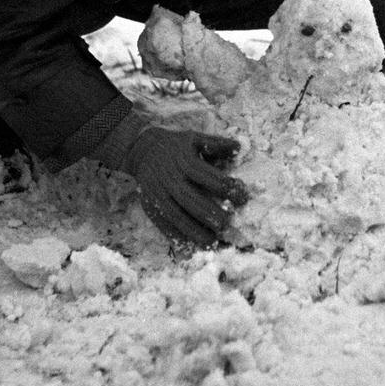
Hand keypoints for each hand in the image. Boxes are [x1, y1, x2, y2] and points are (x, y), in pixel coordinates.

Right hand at [108, 121, 248, 246]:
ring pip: (176, 216)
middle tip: (227, 224)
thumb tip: (238, 148)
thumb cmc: (175, 146)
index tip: (243, 198)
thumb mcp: (195, 138)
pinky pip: (163, 224)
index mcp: (184, 161)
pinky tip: (191, 246)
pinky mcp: (149, 206)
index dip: (227, 188)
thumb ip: (216, 144)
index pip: (208, 177)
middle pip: (190, 199)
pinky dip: (176, 236)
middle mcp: (170, 178)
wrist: (141, 150)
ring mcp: (158, 194)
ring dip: (194, 231)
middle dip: (210, 213)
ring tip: (212, 241)